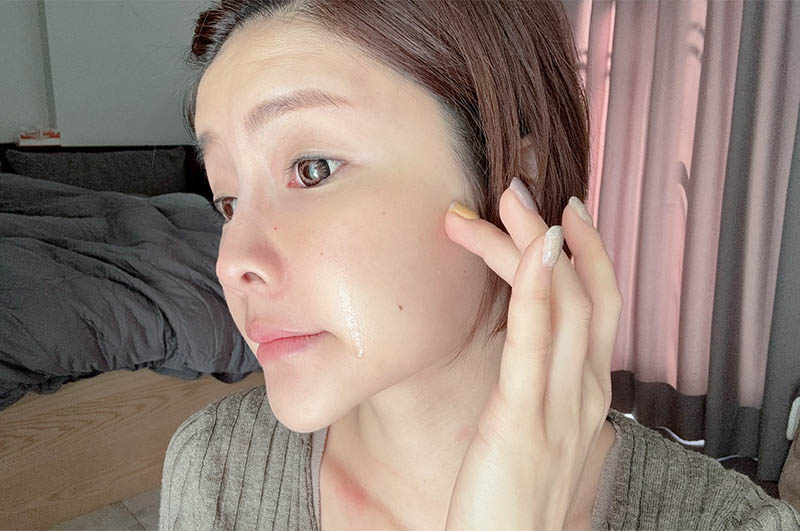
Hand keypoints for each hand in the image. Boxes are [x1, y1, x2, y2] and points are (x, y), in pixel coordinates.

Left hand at [442, 181, 622, 529]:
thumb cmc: (512, 496)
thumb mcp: (535, 431)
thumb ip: (539, 387)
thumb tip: (525, 350)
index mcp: (587, 393)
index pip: (596, 306)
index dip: (586, 253)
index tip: (562, 213)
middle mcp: (585, 391)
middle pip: (585, 292)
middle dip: (559, 231)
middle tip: (525, 185)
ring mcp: (562, 404)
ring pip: (562, 301)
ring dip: (537, 239)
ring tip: (511, 194)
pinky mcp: (524, 417)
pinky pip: (536, 339)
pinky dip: (537, 285)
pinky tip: (533, 245)